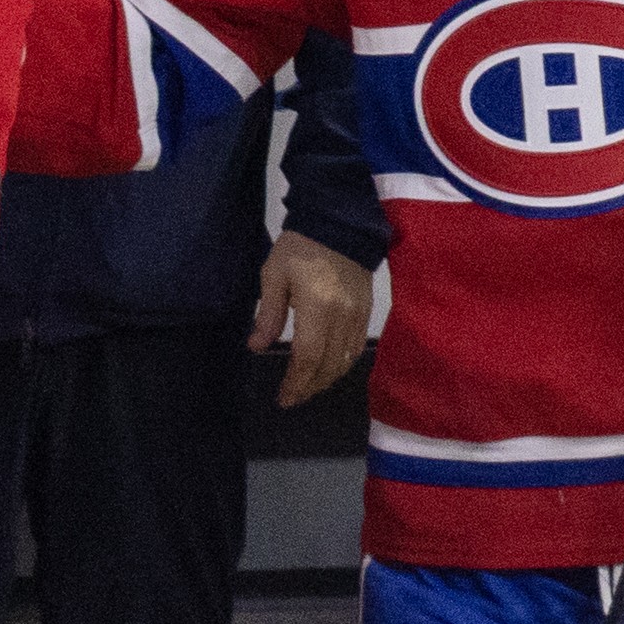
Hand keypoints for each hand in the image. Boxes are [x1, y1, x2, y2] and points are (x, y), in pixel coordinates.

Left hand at [250, 228, 371, 406]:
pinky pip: (356, 347)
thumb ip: (268, 314)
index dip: (296, 382)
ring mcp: (359, 315)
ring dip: (326, 379)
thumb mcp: (274, 276)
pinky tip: (327, 369)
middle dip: (309, 387)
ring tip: (306, 388)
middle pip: (328, 365)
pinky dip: (342, 364)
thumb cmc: (299, 248)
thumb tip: (257, 347)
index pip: (308, 356)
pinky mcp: (367, 311)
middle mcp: (342, 316)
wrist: (340, 224)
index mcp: (317, 307)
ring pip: (345, 360)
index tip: (284, 397)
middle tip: (291, 398)